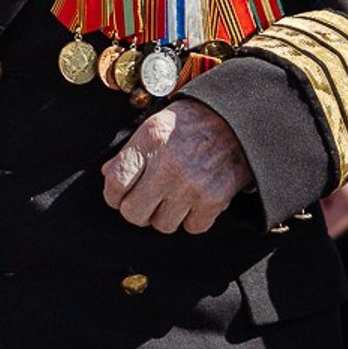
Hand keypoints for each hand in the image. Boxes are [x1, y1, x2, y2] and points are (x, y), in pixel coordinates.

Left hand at [102, 101, 250, 235]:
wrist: (238, 121)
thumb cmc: (192, 123)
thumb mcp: (156, 125)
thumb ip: (131, 152)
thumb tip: (108, 176)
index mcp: (150, 141)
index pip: (114, 185)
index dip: (113, 196)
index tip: (120, 196)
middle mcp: (168, 165)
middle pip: (134, 213)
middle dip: (138, 210)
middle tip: (148, 200)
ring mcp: (192, 185)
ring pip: (162, 225)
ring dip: (166, 215)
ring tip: (175, 196)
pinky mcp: (214, 199)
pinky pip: (192, 227)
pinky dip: (194, 218)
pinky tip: (196, 199)